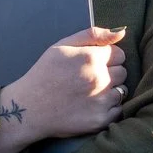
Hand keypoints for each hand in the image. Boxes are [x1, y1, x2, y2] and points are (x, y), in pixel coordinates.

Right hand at [0, 27, 127, 152]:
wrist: (29, 108)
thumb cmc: (45, 74)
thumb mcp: (62, 46)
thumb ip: (93, 35)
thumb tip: (121, 32)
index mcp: (91, 58)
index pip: (119, 54)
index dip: (107, 58)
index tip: (94, 64)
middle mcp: (100, 79)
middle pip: (123, 72)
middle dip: (111, 73)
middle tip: (90, 80)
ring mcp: (101, 101)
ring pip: (122, 91)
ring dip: (111, 91)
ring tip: (90, 93)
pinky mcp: (101, 120)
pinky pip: (118, 110)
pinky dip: (109, 109)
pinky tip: (91, 106)